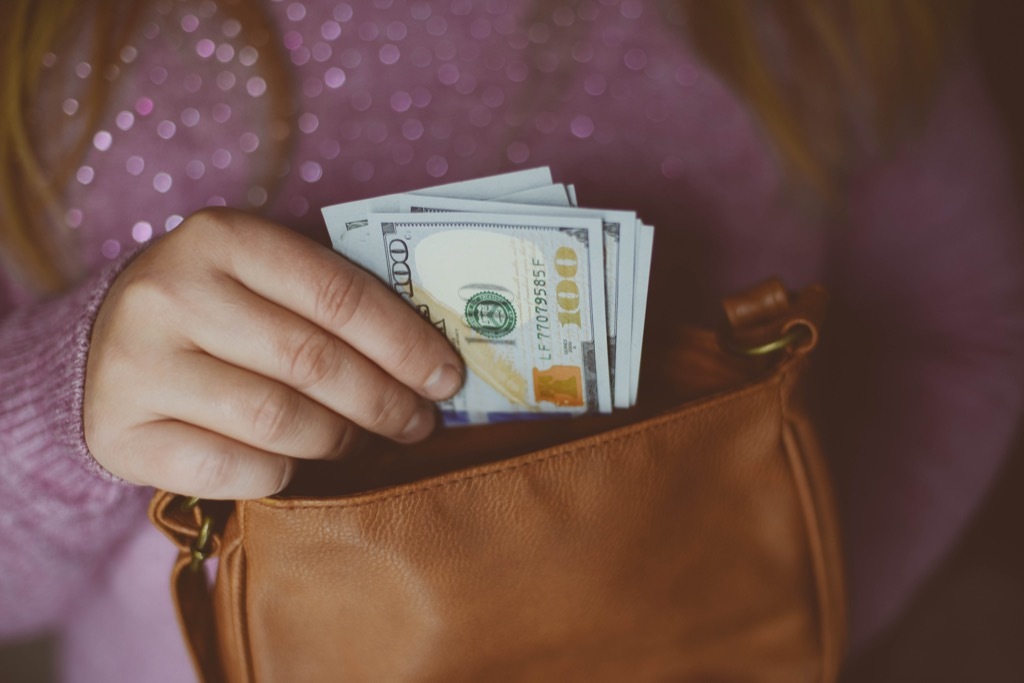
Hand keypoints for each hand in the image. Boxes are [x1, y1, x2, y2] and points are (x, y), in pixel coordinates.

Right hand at [84, 208, 463, 498]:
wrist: (110, 343)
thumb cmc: (220, 310)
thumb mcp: (268, 278)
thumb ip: (335, 302)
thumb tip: (432, 362)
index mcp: (223, 237)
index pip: (340, 295)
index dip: (406, 344)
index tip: (447, 379)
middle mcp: (171, 292)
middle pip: (312, 361)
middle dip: (384, 402)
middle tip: (418, 424)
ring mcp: (137, 363)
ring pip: (276, 420)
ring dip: (339, 441)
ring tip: (363, 444)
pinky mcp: (118, 430)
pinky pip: (231, 469)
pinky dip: (282, 473)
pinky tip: (298, 464)